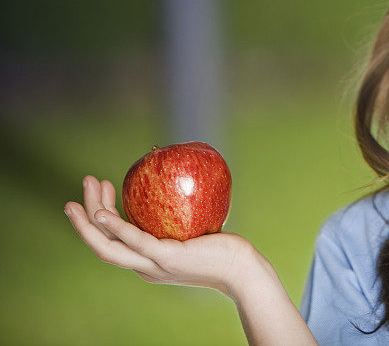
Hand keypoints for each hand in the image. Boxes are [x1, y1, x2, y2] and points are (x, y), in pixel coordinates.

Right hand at [65, 175, 254, 294]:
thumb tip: (180, 182)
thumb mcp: (193, 233)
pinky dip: (116, 227)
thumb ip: (180, 217)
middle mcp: (145, 268)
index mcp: (148, 263)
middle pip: (102, 244)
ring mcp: (154, 266)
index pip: (115, 242)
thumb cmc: (223, 249)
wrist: (241, 271)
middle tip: (83, 185)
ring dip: (92, 216)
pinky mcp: (167, 259)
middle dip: (85, 216)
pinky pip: (135, 242)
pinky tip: (104, 212)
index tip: (103, 191)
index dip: (101, 217)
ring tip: (90, 186)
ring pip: (109, 245)